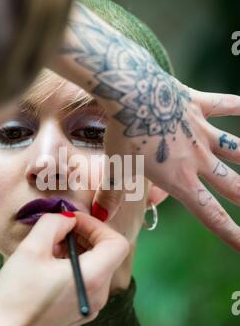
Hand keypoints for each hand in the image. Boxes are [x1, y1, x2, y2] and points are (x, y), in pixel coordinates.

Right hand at [0, 211, 128, 325]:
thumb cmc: (15, 295)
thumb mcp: (31, 249)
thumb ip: (54, 224)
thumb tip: (68, 217)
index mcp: (93, 278)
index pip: (117, 243)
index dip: (97, 226)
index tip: (73, 222)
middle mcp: (98, 294)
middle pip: (107, 253)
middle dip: (85, 235)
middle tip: (60, 232)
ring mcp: (91, 305)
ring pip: (96, 265)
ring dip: (78, 249)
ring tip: (51, 248)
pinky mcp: (80, 310)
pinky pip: (87, 279)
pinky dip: (74, 265)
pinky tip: (50, 265)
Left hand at [93, 73, 239, 249]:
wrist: (130, 92)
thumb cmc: (122, 133)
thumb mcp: (115, 168)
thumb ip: (110, 196)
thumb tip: (99, 217)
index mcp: (179, 180)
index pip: (210, 214)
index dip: (230, 233)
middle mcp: (197, 159)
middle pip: (233, 186)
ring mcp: (201, 132)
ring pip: (236, 150)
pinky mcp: (198, 105)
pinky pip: (225, 105)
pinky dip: (239, 105)